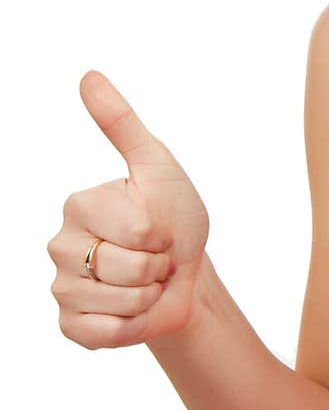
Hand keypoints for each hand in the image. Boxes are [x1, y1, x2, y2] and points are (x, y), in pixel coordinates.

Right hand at [47, 71, 209, 348]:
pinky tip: (132, 310)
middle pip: (127, 268)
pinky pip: (103, 334)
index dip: (162, 235)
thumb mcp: (155, 164)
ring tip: (147, 282)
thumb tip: (87, 75)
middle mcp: (61, 245)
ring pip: (120, 302)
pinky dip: (132, 326)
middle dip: (158, 267)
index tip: (160, 228)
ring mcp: (62, 287)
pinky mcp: (72, 326)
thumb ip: (121, 122)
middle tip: (155, 258)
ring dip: (149, 296)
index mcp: (79, 204)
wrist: (186, 272)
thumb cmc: (174, 215)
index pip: (135, 230)